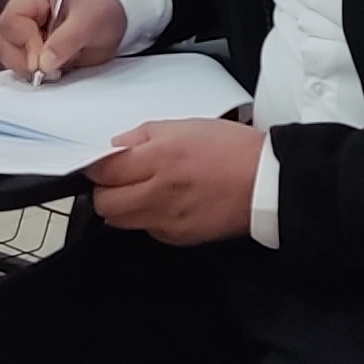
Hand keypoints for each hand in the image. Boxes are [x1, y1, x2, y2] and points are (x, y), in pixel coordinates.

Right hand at [0, 0, 128, 80]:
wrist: (119, 21)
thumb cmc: (104, 11)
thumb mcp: (91, 22)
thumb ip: (66, 40)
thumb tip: (43, 61)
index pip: (12, 22)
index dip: (25, 44)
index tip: (43, 61)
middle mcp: (25, 10)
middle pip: (4, 41)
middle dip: (25, 60)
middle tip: (51, 69)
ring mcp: (25, 30)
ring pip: (8, 56)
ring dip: (29, 69)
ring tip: (57, 67)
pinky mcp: (29, 48)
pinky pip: (20, 65)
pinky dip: (34, 73)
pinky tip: (55, 69)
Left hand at [88, 120, 261, 243]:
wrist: (267, 183)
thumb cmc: (235, 150)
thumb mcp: (187, 125)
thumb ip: (145, 134)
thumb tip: (117, 147)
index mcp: (161, 158)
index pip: (104, 171)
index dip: (97, 167)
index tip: (101, 164)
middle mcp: (160, 192)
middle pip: (105, 204)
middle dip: (105, 190)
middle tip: (118, 179)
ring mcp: (167, 220)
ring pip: (121, 222)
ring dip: (122, 207)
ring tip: (141, 190)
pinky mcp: (178, 238)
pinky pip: (148, 230)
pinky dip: (148, 218)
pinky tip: (166, 203)